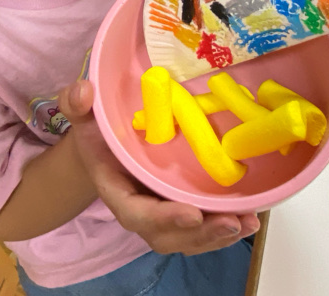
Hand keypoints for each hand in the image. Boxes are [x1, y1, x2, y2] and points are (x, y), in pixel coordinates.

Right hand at [58, 81, 258, 254]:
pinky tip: (252, 217)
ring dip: (218, 236)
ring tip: (247, 222)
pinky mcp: (184, 208)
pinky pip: (203, 228)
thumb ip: (76, 102)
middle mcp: (141, 209)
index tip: (191, 214)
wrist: (107, 143)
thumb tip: (84, 91)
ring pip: (189, 238)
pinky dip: (227, 227)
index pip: (136, 213)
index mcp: (116, 190)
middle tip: (232, 222)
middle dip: (200, 235)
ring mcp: (164, 213)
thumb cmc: (99, 131)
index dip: (162, 219)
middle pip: (167, 235)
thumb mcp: (84, 113)